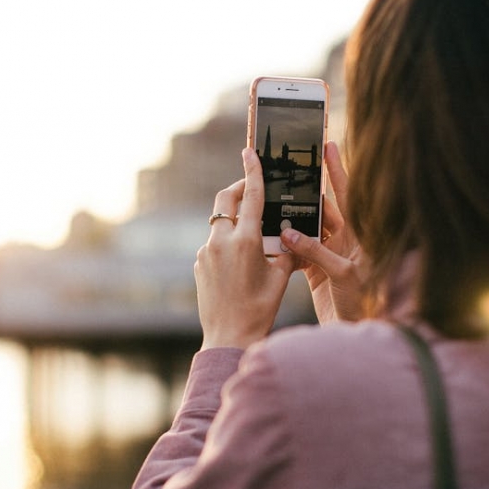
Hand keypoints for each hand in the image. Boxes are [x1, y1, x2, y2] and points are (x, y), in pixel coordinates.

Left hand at [195, 148, 296, 349]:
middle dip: (238, 190)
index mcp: (246, 241)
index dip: (252, 171)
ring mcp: (206, 253)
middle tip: (251, 189)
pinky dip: (227, 243)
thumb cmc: (260, 309)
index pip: (251, 197)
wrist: (228, 336)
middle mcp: (221, 242)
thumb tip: (289, 234)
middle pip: (225, 201)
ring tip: (254, 236)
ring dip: (235, 221)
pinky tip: (240, 262)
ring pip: (220, 224)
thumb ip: (286, 250)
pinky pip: (214, 244)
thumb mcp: (281, 276)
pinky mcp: (199, 264)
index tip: (250, 152)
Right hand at [281, 141, 366, 322]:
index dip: (338, 169)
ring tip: (275, 203)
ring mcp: (332, 255)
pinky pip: (299, 252)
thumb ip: (317, 253)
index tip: (328, 144)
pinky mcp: (318, 271)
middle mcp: (346, 240)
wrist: (358, 334)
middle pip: (325, 209)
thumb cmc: (365, 304)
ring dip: (293, 221)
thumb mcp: (344, 275)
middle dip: (307, 192)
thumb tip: (289, 233)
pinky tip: (273, 240)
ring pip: (309, 230)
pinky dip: (287, 248)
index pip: (349, 195)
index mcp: (360, 235)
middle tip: (289, 171)